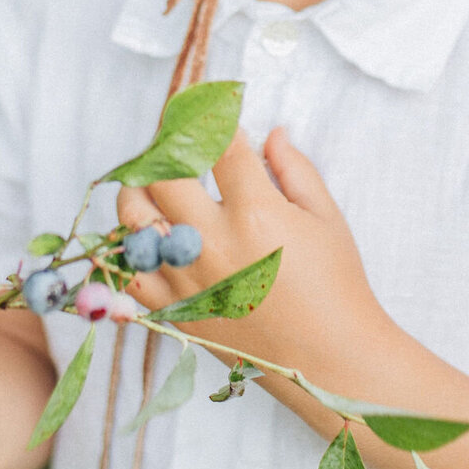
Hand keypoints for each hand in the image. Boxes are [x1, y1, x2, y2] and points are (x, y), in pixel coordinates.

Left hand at [117, 127, 388, 374]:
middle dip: (165, 147)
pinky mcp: (176, 311)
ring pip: (132, 219)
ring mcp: (188, 279)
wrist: (332, 363)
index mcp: (257, 212)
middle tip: (176, 142)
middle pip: (162, 174)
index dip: (211, 116)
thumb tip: (271, 131)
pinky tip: (148, 234)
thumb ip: (294, 169)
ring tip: (155, 184)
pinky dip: (130, 248)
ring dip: (139, 191)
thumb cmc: (338, 287)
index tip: (208, 106)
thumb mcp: (326, 218)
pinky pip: (130, 272)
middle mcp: (214, 243)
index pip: (217, 144)